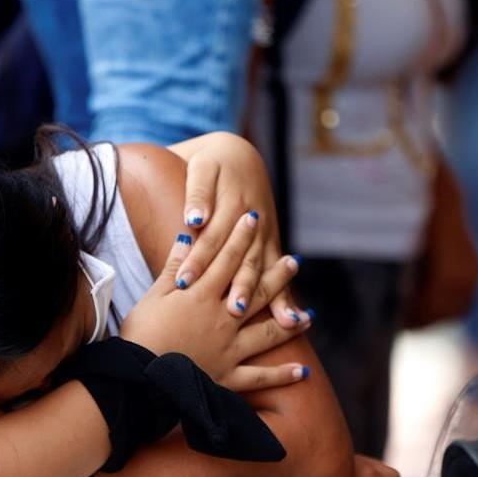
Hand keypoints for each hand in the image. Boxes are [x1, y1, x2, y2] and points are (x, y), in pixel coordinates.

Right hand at [120, 210, 309, 389]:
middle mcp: (222, 319)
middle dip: (277, 275)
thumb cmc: (140, 335)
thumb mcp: (153, 296)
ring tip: (309, 315)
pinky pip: (260, 378)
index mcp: (201, 296)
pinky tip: (303, 372)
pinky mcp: (227, 377)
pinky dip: (282, 375)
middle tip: (295, 261)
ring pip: (267, 333)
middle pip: (255, 292)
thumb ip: (173, 267)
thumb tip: (188, 236)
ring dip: (289, 322)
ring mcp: (228, 349)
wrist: (138, 378)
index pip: (226, 259)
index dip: (240, 237)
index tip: (254, 219)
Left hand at [169, 132, 305, 327]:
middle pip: (245, 258)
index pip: (212, 237)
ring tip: (275, 322)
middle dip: (240, 286)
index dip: (199, 259)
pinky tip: (293, 319)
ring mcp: (265, 233)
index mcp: (232, 204)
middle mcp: (253, 222)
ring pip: (265, 267)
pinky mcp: (272, 241)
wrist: (238, 154)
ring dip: (267, 294)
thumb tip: (194, 219)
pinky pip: (278, 271)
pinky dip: (286, 295)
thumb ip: (198, 194)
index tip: (184, 282)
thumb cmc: (212, 164)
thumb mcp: (202, 169)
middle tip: (233, 311)